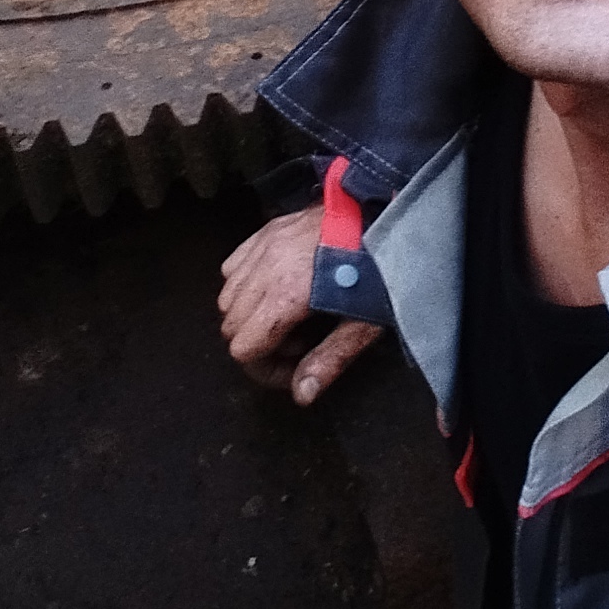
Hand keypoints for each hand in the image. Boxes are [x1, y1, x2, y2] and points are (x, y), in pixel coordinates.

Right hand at [218, 203, 381, 405]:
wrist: (382, 213)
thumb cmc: (378, 268)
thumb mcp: (363, 322)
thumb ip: (330, 359)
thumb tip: (302, 394)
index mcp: (287, 294)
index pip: (242, 347)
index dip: (265, 367)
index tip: (295, 364)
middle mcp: (265, 268)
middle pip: (231, 325)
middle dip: (258, 344)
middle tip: (298, 341)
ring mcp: (262, 245)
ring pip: (227, 297)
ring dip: (250, 316)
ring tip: (289, 314)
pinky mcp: (266, 230)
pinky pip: (233, 267)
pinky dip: (245, 285)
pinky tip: (276, 289)